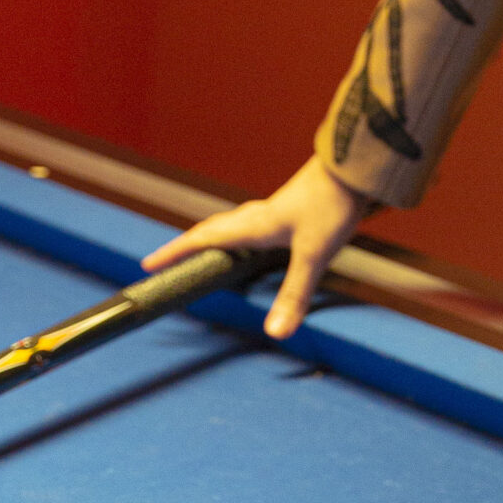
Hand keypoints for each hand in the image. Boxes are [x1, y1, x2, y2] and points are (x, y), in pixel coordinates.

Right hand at [141, 156, 370, 340]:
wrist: (355, 169)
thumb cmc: (333, 205)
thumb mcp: (313, 254)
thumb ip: (294, 293)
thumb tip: (276, 333)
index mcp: (253, 226)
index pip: (202, 240)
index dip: (174, 252)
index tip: (147, 263)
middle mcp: (256, 216)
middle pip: (210, 230)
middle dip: (185, 246)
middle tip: (164, 259)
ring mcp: (271, 211)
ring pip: (229, 225)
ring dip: (208, 237)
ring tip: (198, 249)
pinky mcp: (287, 209)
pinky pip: (248, 223)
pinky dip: (234, 234)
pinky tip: (249, 239)